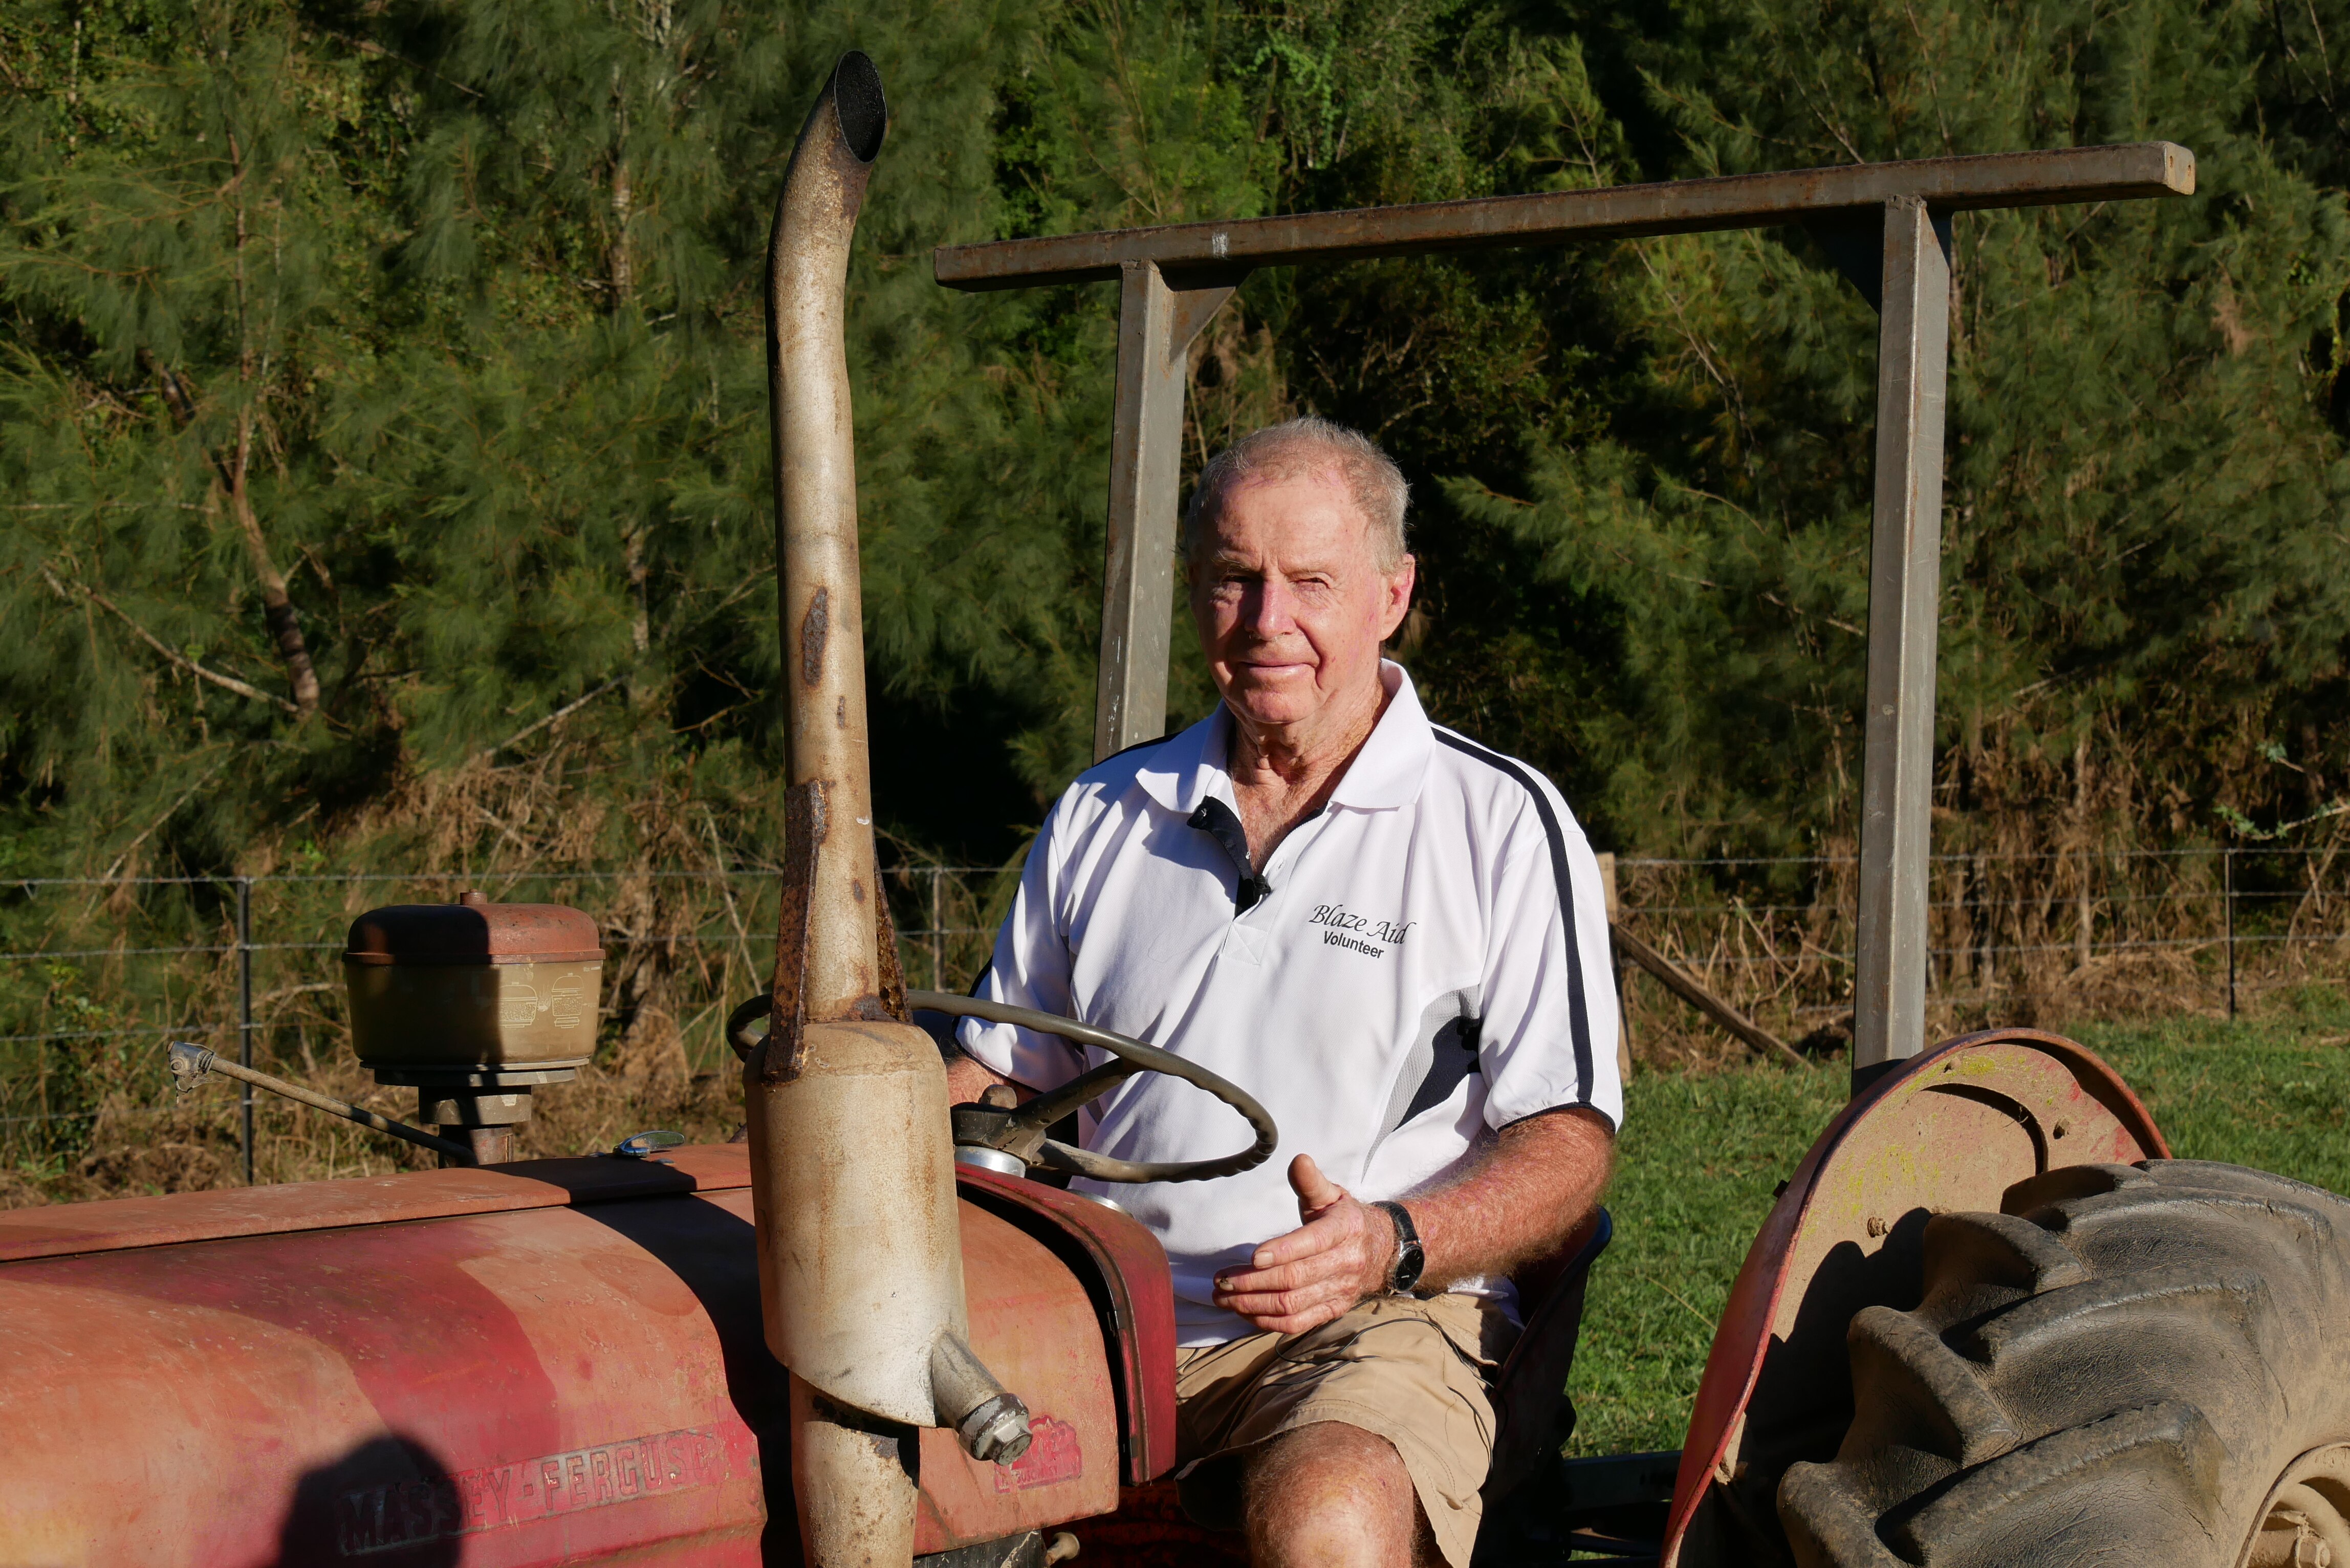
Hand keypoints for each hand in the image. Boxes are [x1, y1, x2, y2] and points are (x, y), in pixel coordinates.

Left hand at [1210, 1154, 1397, 1334]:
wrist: (1382, 1250)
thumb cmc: (1344, 1219)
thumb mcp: (1331, 1195)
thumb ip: (1311, 1181)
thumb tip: (1298, 1160)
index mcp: (1345, 1229)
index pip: (1312, 1242)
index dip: (1281, 1251)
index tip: (1252, 1256)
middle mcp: (1346, 1262)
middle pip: (1295, 1278)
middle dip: (1253, 1282)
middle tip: (1221, 1280)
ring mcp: (1340, 1291)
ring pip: (1292, 1304)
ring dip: (1253, 1304)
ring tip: (1223, 1297)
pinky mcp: (1333, 1310)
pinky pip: (1298, 1323)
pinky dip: (1267, 1321)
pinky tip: (1244, 1312)